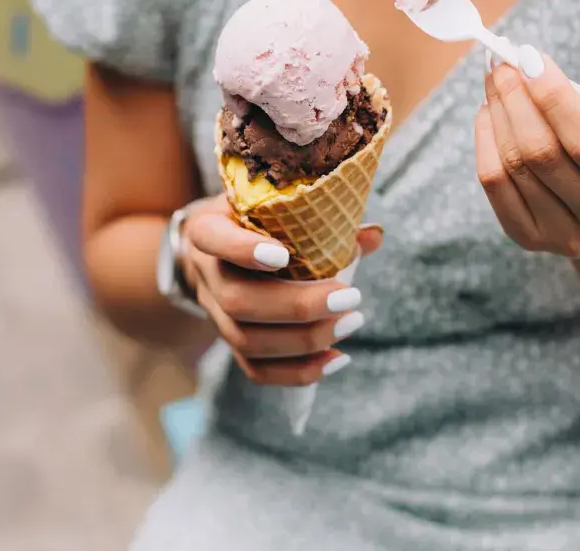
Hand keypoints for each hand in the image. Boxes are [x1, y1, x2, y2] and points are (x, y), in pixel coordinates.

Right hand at [179, 196, 382, 385]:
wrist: (215, 253)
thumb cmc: (254, 221)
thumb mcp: (275, 207)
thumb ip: (321, 219)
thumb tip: (373, 236)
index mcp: (208, 229)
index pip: (212, 238)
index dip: (242, 250)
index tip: (282, 255)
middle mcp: (206, 274)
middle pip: (238, 301)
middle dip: (297, 306)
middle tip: (348, 297)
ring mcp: (214, 314)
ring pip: (248, 340)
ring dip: (305, 340)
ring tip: (351, 322)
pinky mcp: (231, 344)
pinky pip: (256, 370)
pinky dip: (299, 372)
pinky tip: (337, 359)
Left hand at [475, 45, 579, 257]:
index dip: (555, 97)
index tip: (531, 58)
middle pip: (545, 154)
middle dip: (517, 100)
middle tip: (503, 63)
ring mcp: (568, 238)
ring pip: (515, 166)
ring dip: (498, 114)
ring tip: (496, 81)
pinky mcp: (530, 239)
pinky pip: (494, 184)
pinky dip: (485, 141)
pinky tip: (489, 114)